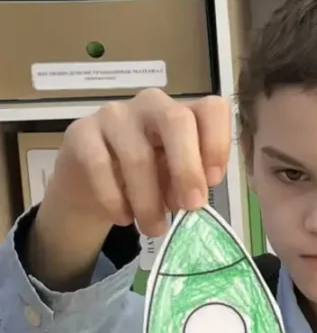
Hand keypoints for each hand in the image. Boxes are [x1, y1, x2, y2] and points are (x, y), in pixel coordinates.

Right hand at [47, 90, 231, 238]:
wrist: (90, 183)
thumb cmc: (146, 178)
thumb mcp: (174, 179)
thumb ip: (189, 181)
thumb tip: (194, 197)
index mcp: (184, 112)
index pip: (211, 109)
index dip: (218, 143)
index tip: (213, 181)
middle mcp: (151, 104)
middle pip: (176, 120)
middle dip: (187, 168)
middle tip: (191, 206)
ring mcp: (114, 114)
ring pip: (137, 154)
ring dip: (149, 200)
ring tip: (155, 228)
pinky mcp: (81, 133)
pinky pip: (99, 165)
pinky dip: (114, 199)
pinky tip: (123, 218)